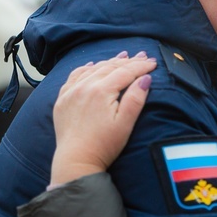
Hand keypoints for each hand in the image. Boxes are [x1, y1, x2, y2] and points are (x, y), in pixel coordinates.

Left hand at [50, 51, 155, 185]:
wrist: (76, 160)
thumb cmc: (104, 145)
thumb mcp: (125, 123)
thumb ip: (136, 99)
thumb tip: (146, 78)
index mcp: (102, 91)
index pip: (125, 72)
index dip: (141, 66)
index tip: (153, 62)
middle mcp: (85, 86)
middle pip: (110, 67)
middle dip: (129, 61)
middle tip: (143, 56)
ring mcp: (71, 92)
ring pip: (93, 69)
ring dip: (110, 62)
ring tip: (123, 56)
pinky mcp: (63, 99)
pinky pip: (75, 76)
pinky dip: (86, 68)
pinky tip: (93, 65)